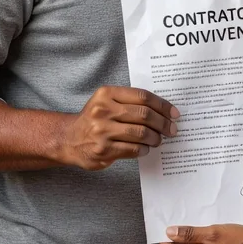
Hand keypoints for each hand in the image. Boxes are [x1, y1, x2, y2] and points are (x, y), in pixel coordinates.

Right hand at [58, 87, 178, 170]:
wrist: (68, 139)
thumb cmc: (94, 119)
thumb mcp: (106, 102)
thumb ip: (129, 102)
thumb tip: (162, 110)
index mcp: (106, 94)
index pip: (142, 96)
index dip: (162, 105)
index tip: (174, 113)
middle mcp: (103, 110)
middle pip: (144, 115)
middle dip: (163, 123)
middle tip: (172, 129)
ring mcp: (102, 131)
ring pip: (141, 133)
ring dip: (155, 138)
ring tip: (158, 140)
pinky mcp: (103, 149)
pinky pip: (133, 149)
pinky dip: (144, 149)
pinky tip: (145, 149)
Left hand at [159, 224, 242, 243]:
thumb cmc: (239, 241)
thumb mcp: (213, 233)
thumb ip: (189, 233)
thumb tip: (169, 232)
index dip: (166, 242)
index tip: (166, 227)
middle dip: (181, 240)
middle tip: (184, 222)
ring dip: (192, 242)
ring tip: (199, 227)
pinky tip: (207, 235)